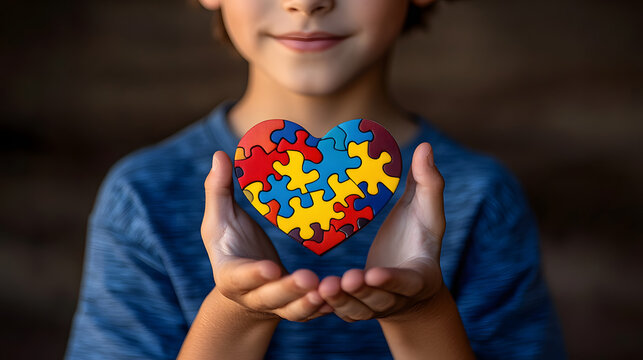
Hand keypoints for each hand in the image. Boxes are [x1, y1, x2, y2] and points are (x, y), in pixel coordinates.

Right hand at [201, 151, 332, 321]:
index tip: (270, 268)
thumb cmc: (231, 243)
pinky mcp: (296, 307)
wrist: (243, 284)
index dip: (254, 274)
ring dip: (312, 303)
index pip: (240, 276)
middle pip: (270, 297)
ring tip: (330, 289)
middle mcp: (252, 295)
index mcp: (230, 274)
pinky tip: (343, 296)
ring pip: (294, 310)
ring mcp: (276, 306)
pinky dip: (326, 307)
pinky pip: (312, 312)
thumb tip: (219, 155)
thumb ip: (218, 191)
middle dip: (289, 290)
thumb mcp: (219, 219)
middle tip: (310, 279)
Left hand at [318, 143, 445, 321]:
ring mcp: (375, 305)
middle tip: (343, 281)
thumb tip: (426, 147)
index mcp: (418, 277)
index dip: (392, 280)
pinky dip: (327, 305)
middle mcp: (397, 298)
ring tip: (323, 287)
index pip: (407, 281)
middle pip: (379, 299)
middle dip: (361, 293)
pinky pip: (340, 309)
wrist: (409, 274)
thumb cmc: (419, 236)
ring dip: (340, 300)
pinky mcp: (356, 305)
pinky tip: (311, 292)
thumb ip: (429, 184)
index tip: (374, 273)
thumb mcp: (427, 212)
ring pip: (357, 309)